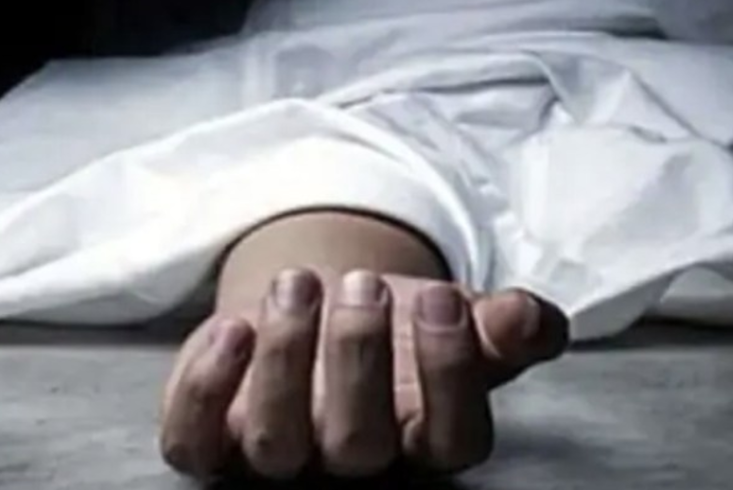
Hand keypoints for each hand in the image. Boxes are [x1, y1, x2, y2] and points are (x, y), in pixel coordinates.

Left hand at [159, 269, 567, 479]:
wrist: (324, 309)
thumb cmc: (400, 324)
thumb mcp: (460, 317)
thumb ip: (505, 324)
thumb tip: (530, 317)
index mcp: (424, 437)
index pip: (452, 438)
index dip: (451, 372)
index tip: (440, 298)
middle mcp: (354, 459)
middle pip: (361, 445)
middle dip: (360, 356)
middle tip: (363, 283)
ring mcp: (280, 455)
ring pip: (277, 442)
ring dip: (286, 359)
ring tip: (300, 284)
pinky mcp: (214, 440)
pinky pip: (193, 442)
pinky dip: (205, 391)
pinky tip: (231, 328)